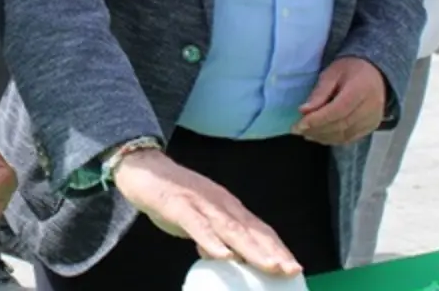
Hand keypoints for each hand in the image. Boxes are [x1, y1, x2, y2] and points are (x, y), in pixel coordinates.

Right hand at [113, 149, 301, 276]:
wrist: (142, 166)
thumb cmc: (172, 195)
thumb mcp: (198, 219)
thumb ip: (213, 236)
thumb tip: (226, 257)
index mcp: (227, 208)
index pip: (259, 230)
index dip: (278, 249)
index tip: (295, 268)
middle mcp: (220, 204)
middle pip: (251, 230)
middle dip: (273, 252)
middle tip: (293, 271)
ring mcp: (201, 203)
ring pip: (231, 229)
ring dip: (252, 248)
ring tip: (270, 266)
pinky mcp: (178, 206)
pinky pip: (197, 226)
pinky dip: (211, 240)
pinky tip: (224, 255)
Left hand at [293, 57, 385, 145]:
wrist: (375, 74)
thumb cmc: (351, 69)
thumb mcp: (332, 73)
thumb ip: (320, 92)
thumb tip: (304, 111)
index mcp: (361, 89)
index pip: (338, 110)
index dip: (318, 119)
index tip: (299, 124)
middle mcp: (370, 108)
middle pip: (340, 125)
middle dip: (317, 129)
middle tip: (297, 130)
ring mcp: (372, 120)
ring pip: (344, 135)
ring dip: (322, 137)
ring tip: (305, 133)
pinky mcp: (371, 128)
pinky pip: (349, 138)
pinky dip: (332, 139)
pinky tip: (319, 136)